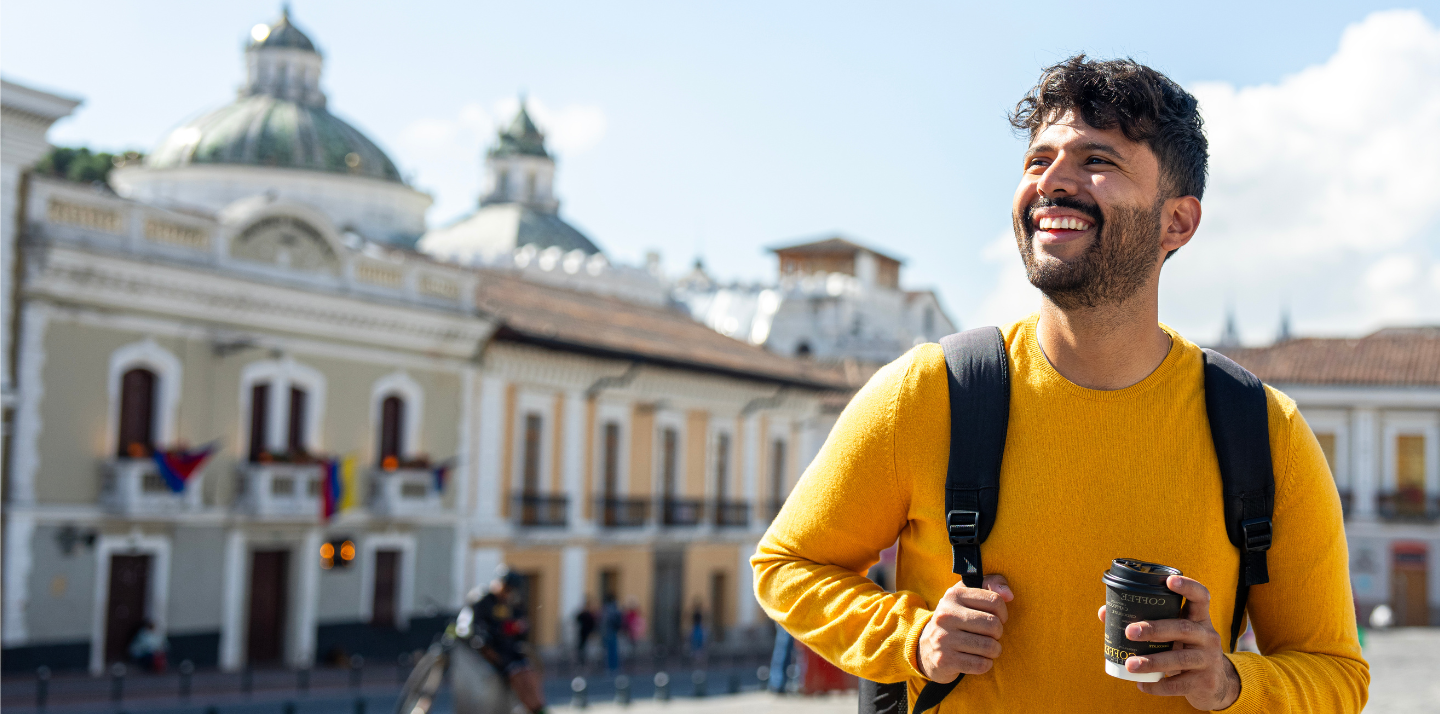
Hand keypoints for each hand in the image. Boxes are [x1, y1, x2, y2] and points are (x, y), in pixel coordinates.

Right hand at [917, 574, 1012, 682]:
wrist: (926, 648)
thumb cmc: (956, 619)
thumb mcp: (968, 596)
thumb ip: (992, 584)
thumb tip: (1009, 595)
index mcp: (953, 595)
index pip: (995, 601)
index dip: (1003, 613)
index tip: (996, 618)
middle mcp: (946, 615)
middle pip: (993, 625)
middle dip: (998, 633)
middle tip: (990, 636)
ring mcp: (943, 638)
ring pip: (989, 646)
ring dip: (994, 650)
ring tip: (986, 648)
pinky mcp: (944, 660)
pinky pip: (981, 664)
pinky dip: (986, 664)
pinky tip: (979, 659)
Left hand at [1094, 575, 1240, 709]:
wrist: (1213, 684)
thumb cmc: (1184, 650)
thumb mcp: (1173, 634)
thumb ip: (1146, 622)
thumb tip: (1105, 613)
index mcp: (1199, 619)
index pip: (1201, 597)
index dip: (1188, 586)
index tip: (1169, 580)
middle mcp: (1207, 636)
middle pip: (1183, 628)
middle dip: (1154, 629)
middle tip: (1130, 631)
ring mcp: (1208, 660)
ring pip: (1180, 659)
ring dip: (1152, 662)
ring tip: (1130, 665)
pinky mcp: (1205, 682)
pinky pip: (1179, 684)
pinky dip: (1158, 686)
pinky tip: (1141, 685)